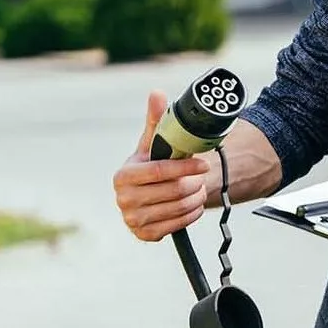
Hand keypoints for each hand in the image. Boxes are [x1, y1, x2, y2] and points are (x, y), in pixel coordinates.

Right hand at [112, 91, 210, 241]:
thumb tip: (157, 93)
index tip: (204, 164)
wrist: (151, 192)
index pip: (159, 171)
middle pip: (172, 191)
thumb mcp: (154, 142)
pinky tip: (193, 203)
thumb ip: (157, 119)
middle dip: (193, 182)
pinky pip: (178, 225)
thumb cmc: (154, 162)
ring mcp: (132, 220)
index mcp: (123, 176)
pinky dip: (192, 213)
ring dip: (196, 197)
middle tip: (202, 177)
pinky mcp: (145, 235)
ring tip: (198, 187)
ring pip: (178, 208)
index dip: (185, 167)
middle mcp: (123, 200)